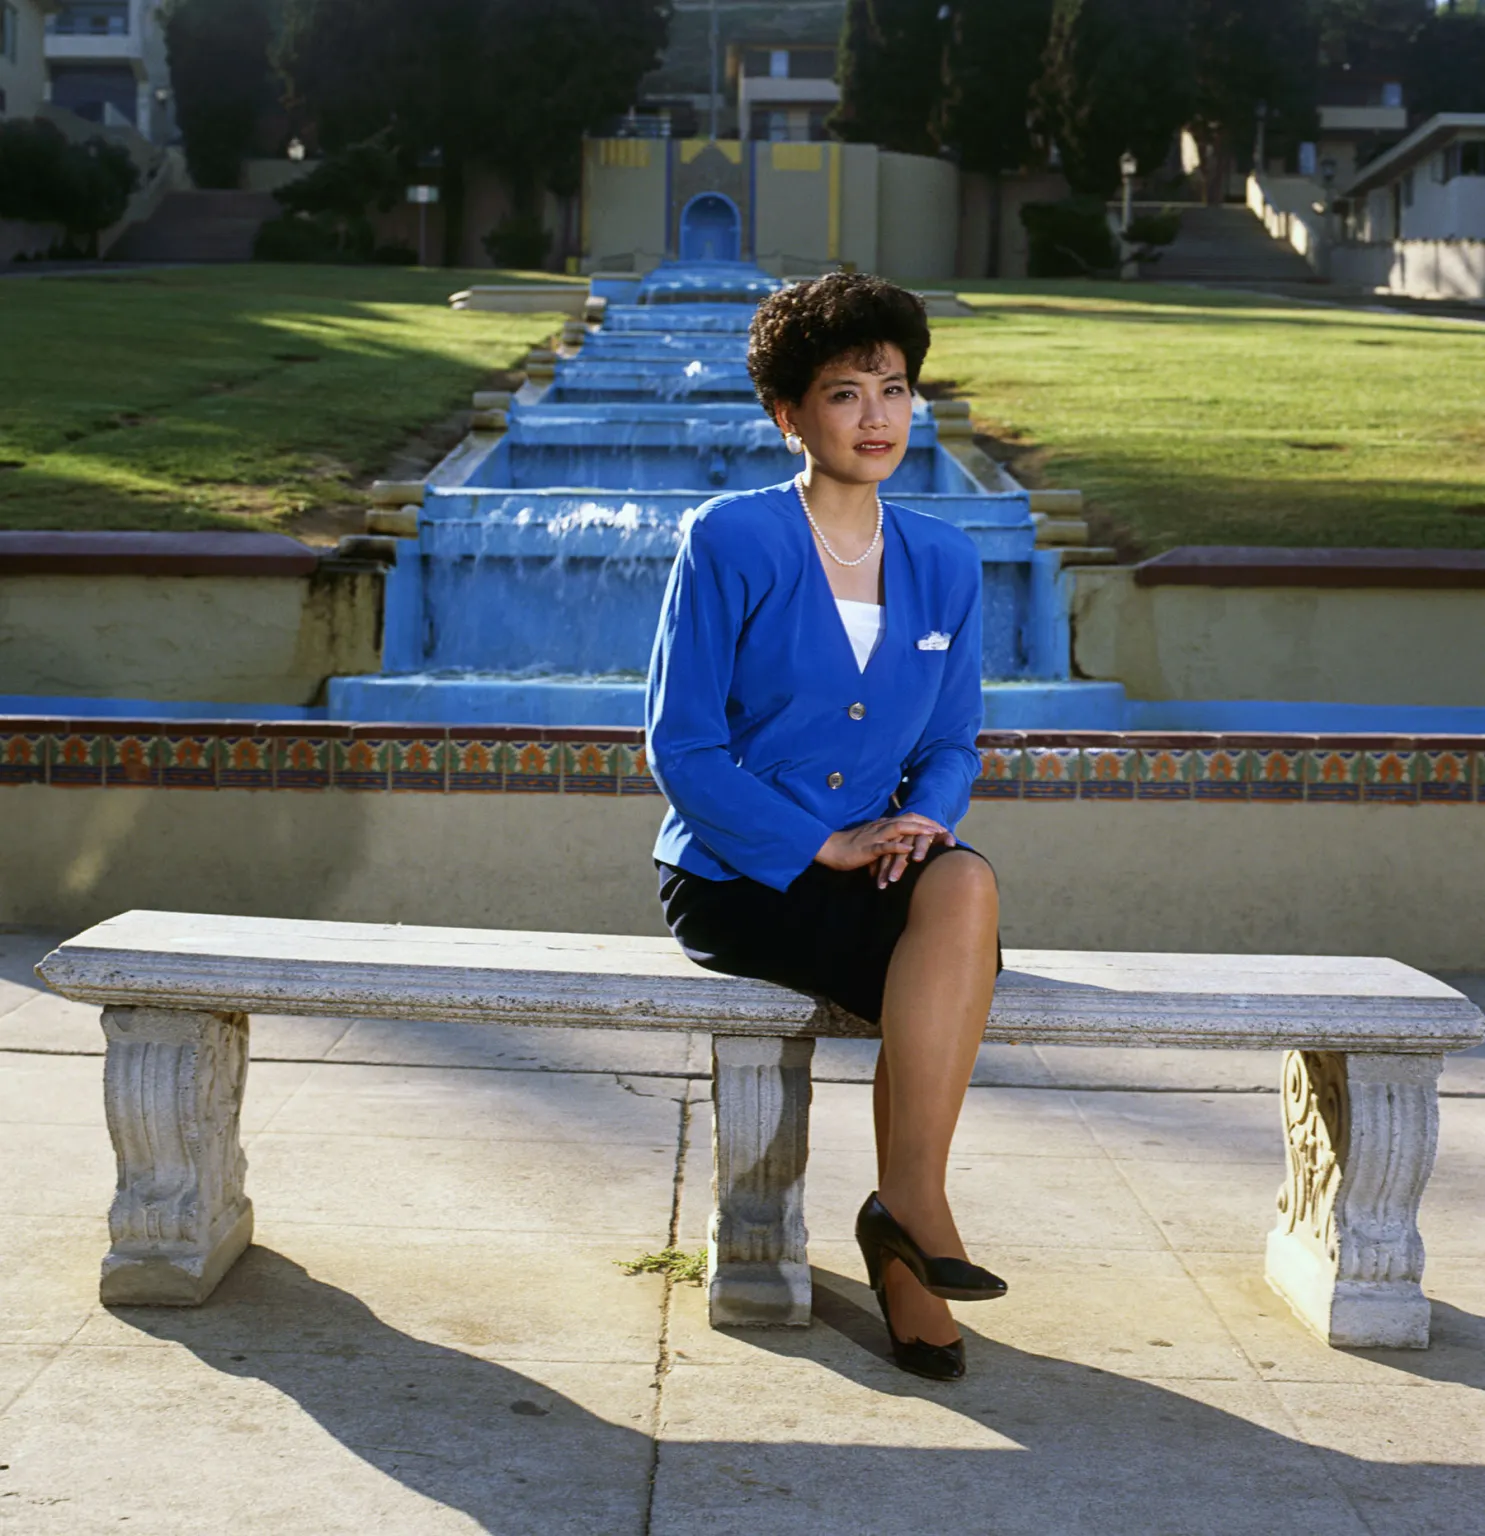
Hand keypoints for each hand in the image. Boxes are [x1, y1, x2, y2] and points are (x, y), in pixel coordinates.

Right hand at [815, 814, 955, 886]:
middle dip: (927, 823)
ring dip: (917, 831)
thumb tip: (900, 847)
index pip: (908, 818)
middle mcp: (881, 827)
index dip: (926, 821)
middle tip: (944, 829)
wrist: (830, 848)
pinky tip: (908, 850)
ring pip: (899, 829)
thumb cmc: (851, 847)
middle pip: (908, 819)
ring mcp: (875, 836)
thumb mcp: (873, 841)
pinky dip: (897, 847)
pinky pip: (884, 847)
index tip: (941, 827)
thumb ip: (886, 841)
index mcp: (883, 825)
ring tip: (932, 834)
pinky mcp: (867, 848)